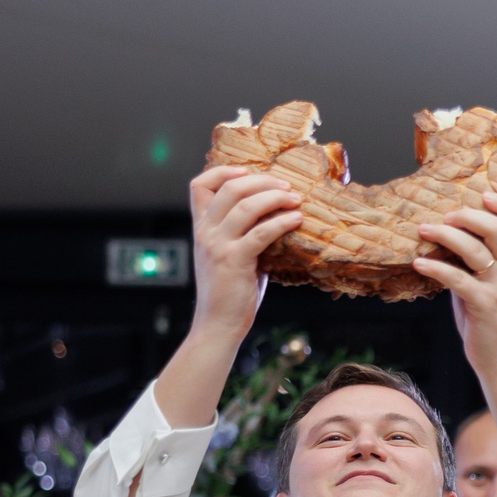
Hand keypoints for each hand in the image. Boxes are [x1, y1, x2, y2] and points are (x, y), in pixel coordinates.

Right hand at [155, 167, 304, 430]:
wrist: (218, 325)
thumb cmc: (231, 292)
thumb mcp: (230, 256)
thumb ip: (242, 234)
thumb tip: (273, 216)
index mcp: (201, 228)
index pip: (199, 185)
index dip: (222, 171)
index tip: (247, 170)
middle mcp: (205, 232)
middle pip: (229, 188)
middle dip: (261, 181)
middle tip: (286, 186)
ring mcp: (218, 246)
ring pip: (245, 206)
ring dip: (274, 197)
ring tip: (295, 199)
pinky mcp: (234, 261)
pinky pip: (261, 233)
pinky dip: (281, 222)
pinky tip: (297, 220)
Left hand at [413, 192, 496, 361]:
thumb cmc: (487, 317)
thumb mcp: (488, 282)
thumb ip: (478, 259)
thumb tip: (448, 232)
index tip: (483, 194)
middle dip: (469, 216)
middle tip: (446, 216)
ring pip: (477, 250)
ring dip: (446, 236)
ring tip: (424, 231)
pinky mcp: (485, 305)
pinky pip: (458, 279)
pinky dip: (436, 267)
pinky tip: (419, 262)